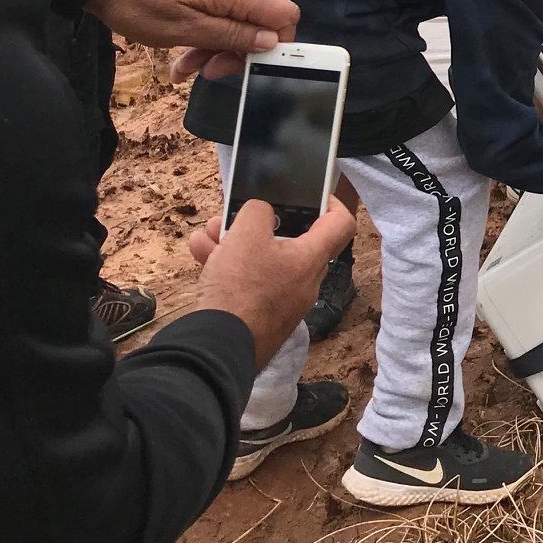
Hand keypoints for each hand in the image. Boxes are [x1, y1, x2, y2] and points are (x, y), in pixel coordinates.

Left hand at [87, 0, 298, 80]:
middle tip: (206, 72)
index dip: (278, 44)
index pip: (285, 14)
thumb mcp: (184, 29)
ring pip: (236, 24)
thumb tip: (273, 42)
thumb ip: (232, 34)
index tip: (248, 64)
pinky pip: (217, 16)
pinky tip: (180, 59)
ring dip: (215, 51)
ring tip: (183, 71)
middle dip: (237, 53)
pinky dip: (204, 38)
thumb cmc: (139, 4)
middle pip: (260, 23)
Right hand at [188, 199, 356, 369]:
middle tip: (236, 213)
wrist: (218, 350)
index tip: (313, 192)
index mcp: (311, 259)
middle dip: (260, 222)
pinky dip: (228, 266)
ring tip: (209, 231)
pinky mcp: (260, 317)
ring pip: (263, 260)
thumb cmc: (240, 291)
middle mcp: (303, 282)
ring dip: (236, 241)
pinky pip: (249, 282)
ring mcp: (282, 302)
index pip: (340, 224)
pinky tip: (201, 253)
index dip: (331, 202)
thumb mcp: (247, 234)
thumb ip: (258, 211)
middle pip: (291, 240)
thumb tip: (262, 212)